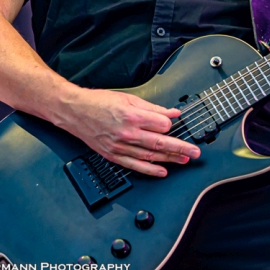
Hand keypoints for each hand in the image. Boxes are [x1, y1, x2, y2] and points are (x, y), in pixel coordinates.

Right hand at [57, 89, 200, 177]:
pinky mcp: (113, 155)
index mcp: (132, 115)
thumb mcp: (128, 98)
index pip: (161, 124)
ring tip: (184, 160)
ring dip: (170, 159)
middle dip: (181, 148)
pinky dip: (150, 170)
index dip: (171, 125)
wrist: (75, 111)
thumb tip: (172, 113)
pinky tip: (162, 171)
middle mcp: (127, 132)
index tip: (178, 125)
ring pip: (150, 155)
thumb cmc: (99, 102)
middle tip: (195, 152)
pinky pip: (135, 165)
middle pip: (160, 143)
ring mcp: (120, 146)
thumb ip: (152, 107)